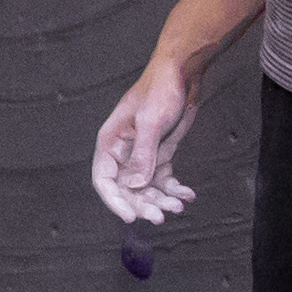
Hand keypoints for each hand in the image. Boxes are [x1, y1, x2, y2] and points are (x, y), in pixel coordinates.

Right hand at [88, 59, 196, 226]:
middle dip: (143, 204)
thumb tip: (135, 186)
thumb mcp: (150, 122)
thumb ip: (142, 155)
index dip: (114, 201)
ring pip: (147, 189)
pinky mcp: (160, 155)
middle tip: (161, 217)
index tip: (130, 217)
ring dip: (162, 200)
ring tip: (178, 206)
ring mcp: (142, 156)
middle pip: (127, 189)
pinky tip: (187, 194)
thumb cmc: (160, 90)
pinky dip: (175, 189)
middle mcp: (123, 153)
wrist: (182, 74)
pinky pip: (164, 179)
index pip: (104, 180)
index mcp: (110, 143)